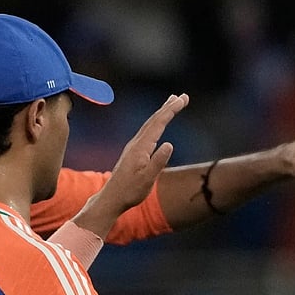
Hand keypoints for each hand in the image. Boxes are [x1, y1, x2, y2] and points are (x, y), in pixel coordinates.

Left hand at [72, 94, 188, 238]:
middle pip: (154, 120)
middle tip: (182, 96)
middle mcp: (136, 143)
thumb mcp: (147, 179)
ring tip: (172, 103)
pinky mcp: (134, 152)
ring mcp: (134, 147)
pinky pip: (147, 131)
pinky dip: (156, 123)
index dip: (171, 110)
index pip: (159, 123)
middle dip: (169, 107)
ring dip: (162, 113)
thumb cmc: (130, 191)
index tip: (183, 99)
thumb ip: (158, 162)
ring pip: (150, 124)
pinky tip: (158, 124)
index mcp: (141, 147)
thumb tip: (170, 144)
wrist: (112, 198)